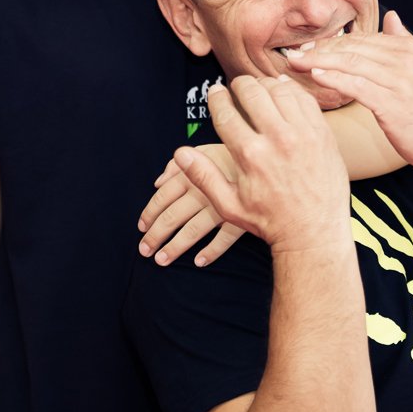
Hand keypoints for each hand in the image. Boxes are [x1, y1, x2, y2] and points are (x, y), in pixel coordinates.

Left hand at [137, 145, 245, 266]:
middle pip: (172, 216)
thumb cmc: (235, 155)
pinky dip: (211, 251)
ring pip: (192, 231)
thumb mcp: (206, 150)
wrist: (271, 159)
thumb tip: (157, 182)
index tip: (141, 227)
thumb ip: (178, 165)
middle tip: (144, 250)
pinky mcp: (241, 218)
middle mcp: (203, 191)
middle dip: (155, 235)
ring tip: (162, 259)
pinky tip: (199, 261)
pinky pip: (224, 239)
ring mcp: (222, 206)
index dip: (149, 213)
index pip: (163, 196)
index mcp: (192, 173)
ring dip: (174, 247)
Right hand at [172, 75, 349, 252]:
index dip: (217, 97)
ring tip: (258, 88)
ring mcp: (303, 134)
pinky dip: (291, 90)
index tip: (215, 91)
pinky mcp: (323, 134)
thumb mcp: (229, 206)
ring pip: (279, 90)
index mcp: (250, 156)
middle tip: (236, 86)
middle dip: (240, 85)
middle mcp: (277, 140)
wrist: (314, 232)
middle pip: (253, 93)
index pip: (226, 113)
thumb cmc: (270, 221)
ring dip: (265, 84)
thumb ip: (204, 177)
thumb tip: (180, 154)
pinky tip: (282, 91)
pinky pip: (304, 99)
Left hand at [283, 10, 412, 172]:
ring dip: (319, 61)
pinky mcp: (392, 103)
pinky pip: (356, 85)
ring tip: (296, 62)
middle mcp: (402, 59)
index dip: (332, 42)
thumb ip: (406, 42)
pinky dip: (334, 78)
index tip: (309, 48)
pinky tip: (315, 76)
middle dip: (319, 49)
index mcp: (407, 49)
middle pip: (351, 47)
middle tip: (293, 53)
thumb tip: (393, 18)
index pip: (361, 39)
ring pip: (350, 62)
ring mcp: (397, 80)